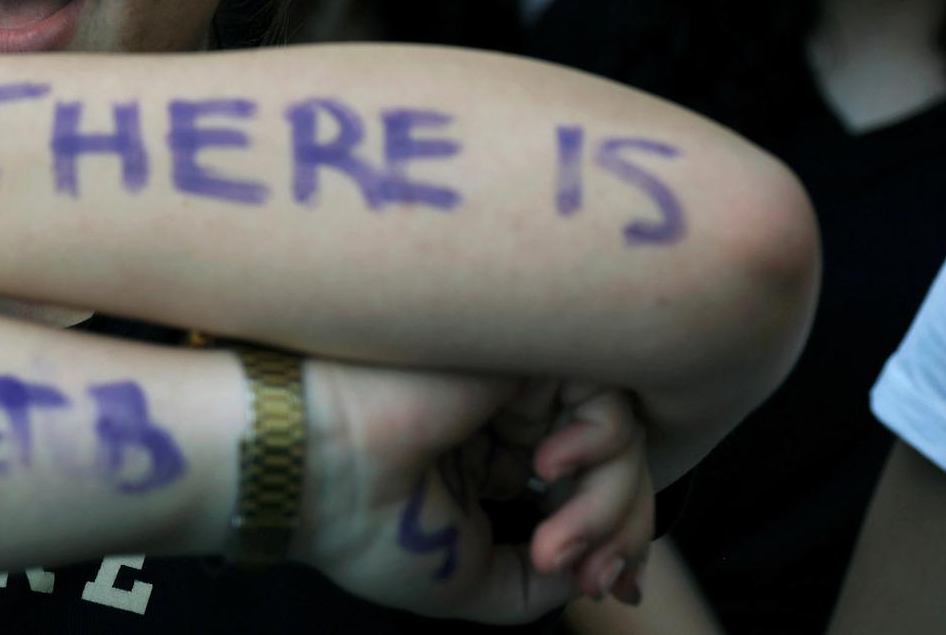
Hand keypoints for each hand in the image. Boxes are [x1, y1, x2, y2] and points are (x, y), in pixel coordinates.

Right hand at [295, 361, 651, 620]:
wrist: (322, 470)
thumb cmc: (373, 526)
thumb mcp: (466, 584)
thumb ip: (535, 587)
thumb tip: (595, 572)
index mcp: (488, 464)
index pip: (582, 493)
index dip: (613, 540)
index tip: (613, 587)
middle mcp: (509, 423)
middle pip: (614, 467)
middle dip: (623, 530)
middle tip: (601, 575)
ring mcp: (518, 390)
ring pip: (618, 439)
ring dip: (606, 504)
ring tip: (556, 542)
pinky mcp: (524, 358)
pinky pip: (605, 398)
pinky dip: (599, 447)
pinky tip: (545, 470)